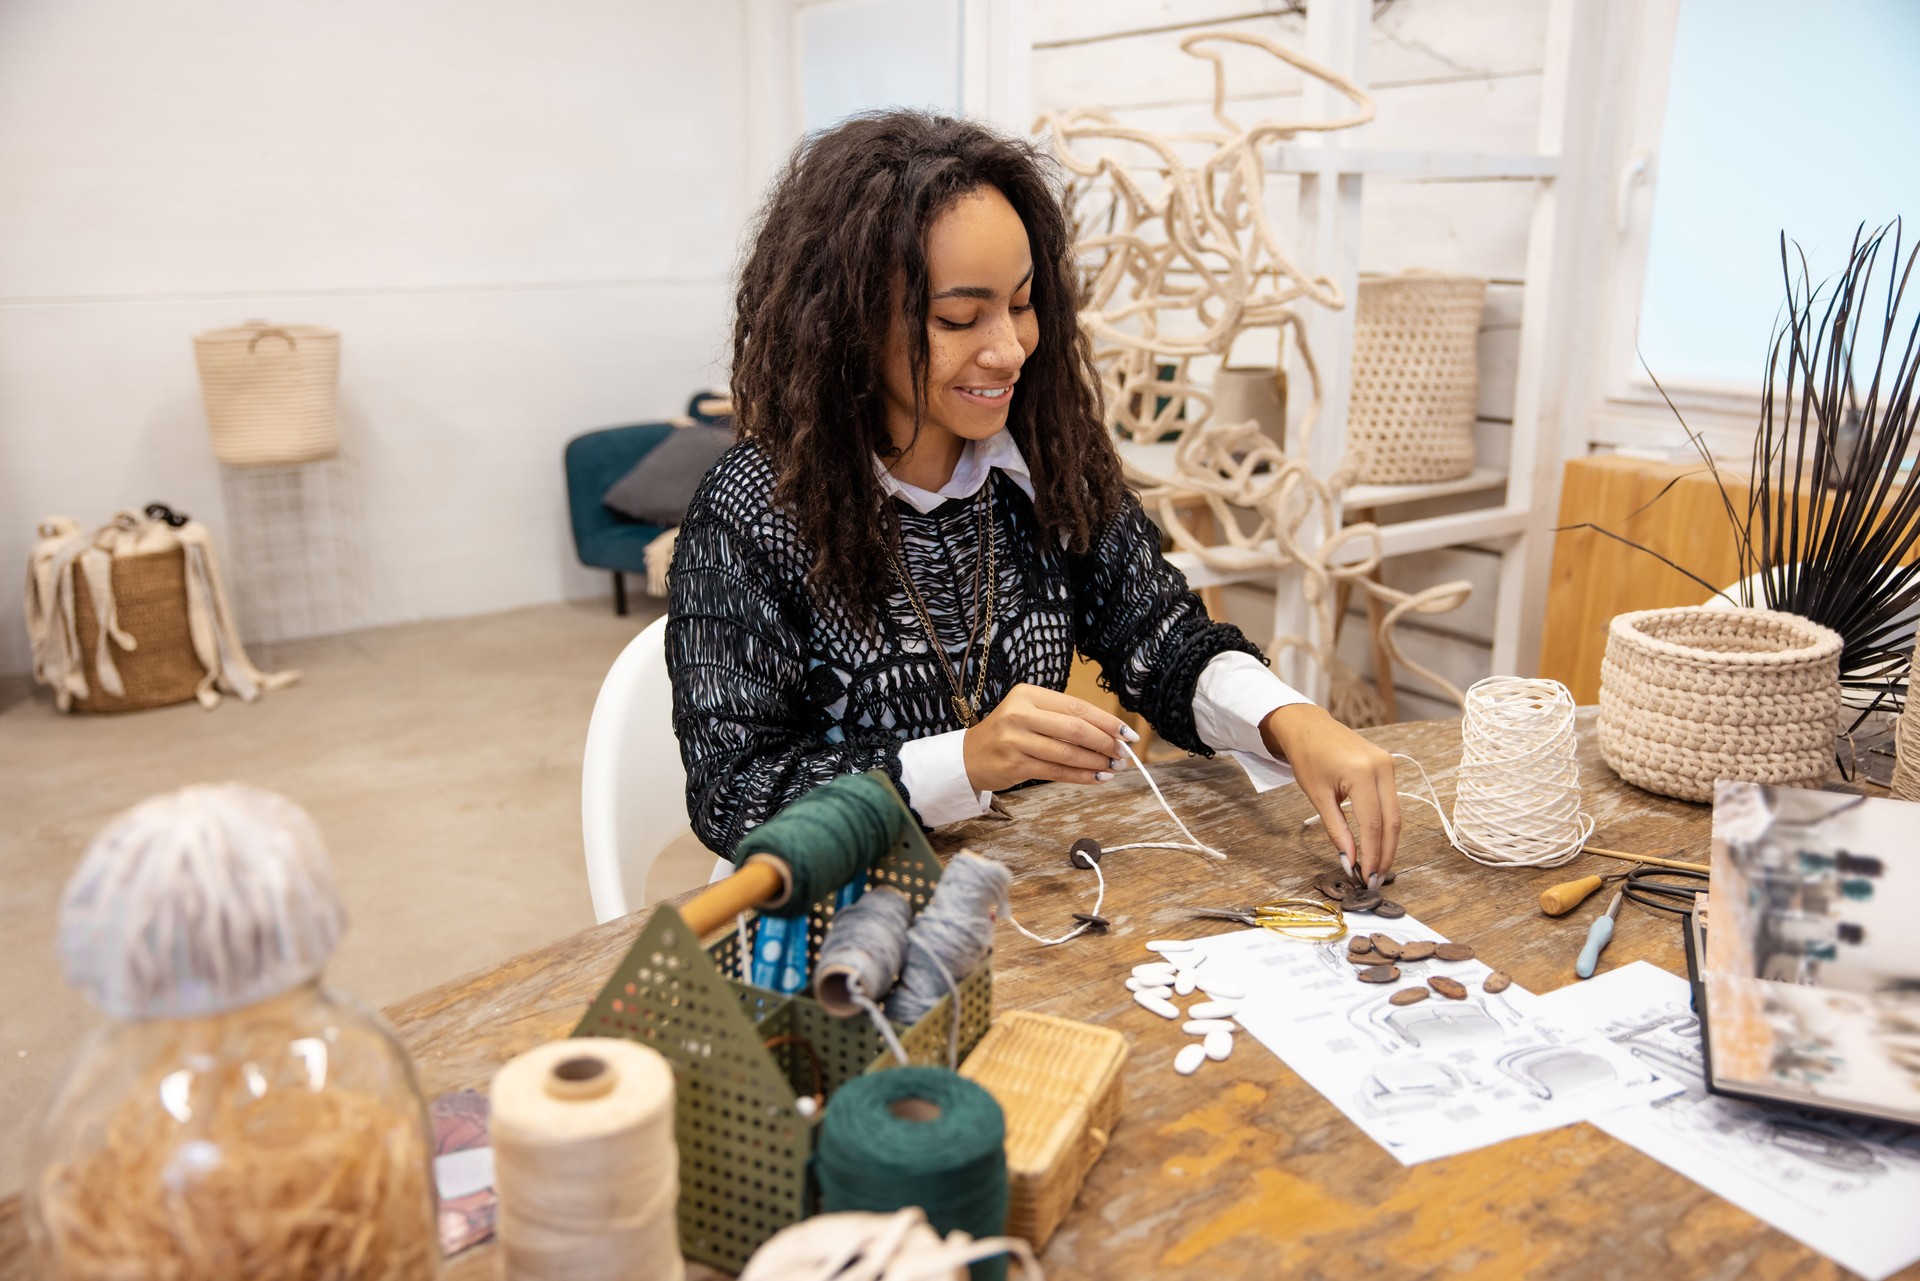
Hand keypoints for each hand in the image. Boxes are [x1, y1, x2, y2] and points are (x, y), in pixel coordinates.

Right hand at [962, 683, 1132, 792]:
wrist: (969, 756)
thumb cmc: (1008, 733)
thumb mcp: (1030, 712)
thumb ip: (1062, 717)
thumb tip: (1109, 732)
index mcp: (1028, 694)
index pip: (1076, 706)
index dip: (1106, 720)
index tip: (1127, 733)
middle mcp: (1020, 714)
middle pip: (1075, 729)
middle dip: (1105, 743)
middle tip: (1123, 753)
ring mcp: (1016, 740)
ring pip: (1068, 753)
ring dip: (1096, 762)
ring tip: (1114, 768)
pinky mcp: (1015, 765)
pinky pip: (1057, 772)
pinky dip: (1081, 777)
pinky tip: (1097, 778)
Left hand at [1262, 703, 1399, 885]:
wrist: (1309, 726)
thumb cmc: (1308, 757)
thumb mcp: (1318, 797)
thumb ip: (1337, 831)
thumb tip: (1350, 861)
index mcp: (1362, 773)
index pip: (1373, 824)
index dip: (1372, 854)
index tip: (1367, 877)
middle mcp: (1382, 767)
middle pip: (1392, 821)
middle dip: (1386, 854)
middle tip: (1376, 879)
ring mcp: (1389, 765)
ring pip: (1395, 814)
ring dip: (1388, 842)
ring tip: (1378, 867)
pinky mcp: (1389, 766)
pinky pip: (1392, 802)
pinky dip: (1386, 825)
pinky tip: (1379, 843)